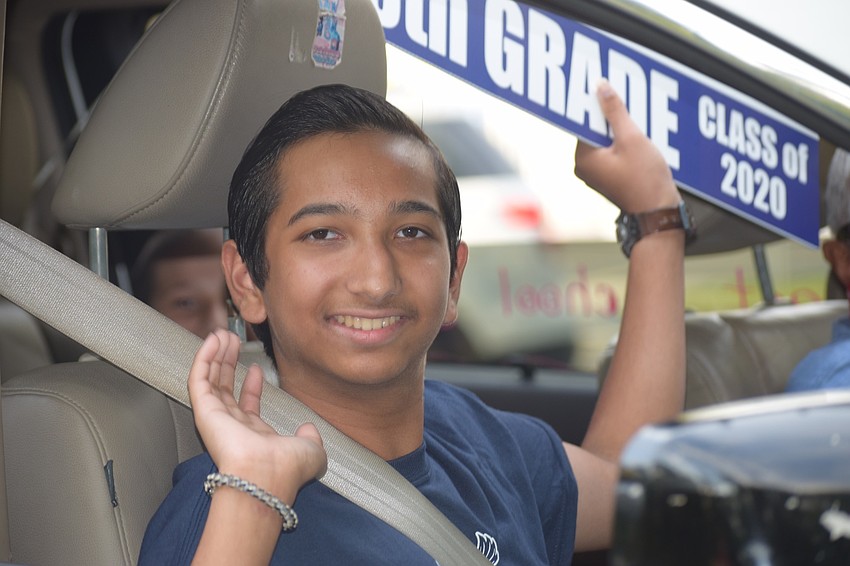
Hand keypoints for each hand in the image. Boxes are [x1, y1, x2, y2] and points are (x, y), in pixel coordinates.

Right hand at [188, 329, 327, 500]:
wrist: (266, 476)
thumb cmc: (286, 469)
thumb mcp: (310, 451)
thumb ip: (310, 438)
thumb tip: (308, 429)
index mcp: (255, 436)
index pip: (248, 406)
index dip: (251, 385)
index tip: (255, 366)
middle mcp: (232, 428)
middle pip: (225, 389)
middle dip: (229, 363)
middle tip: (233, 341)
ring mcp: (216, 419)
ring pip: (211, 380)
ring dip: (216, 355)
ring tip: (222, 334)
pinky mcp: (203, 411)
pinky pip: (199, 379)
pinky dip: (204, 358)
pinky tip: (212, 340)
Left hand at [574, 79, 679, 212]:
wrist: (658, 212)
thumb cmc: (645, 180)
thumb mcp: (632, 138)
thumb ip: (615, 111)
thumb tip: (600, 87)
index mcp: (583, 158)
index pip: (582, 120)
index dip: (594, 102)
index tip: (603, 85)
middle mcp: (584, 167)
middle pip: (594, 128)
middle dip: (610, 115)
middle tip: (625, 100)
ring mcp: (596, 173)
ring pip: (605, 139)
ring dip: (620, 127)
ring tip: (637, 121)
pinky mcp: (609, 176)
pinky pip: (612, 150)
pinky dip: (623, 141)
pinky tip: (639, 136)